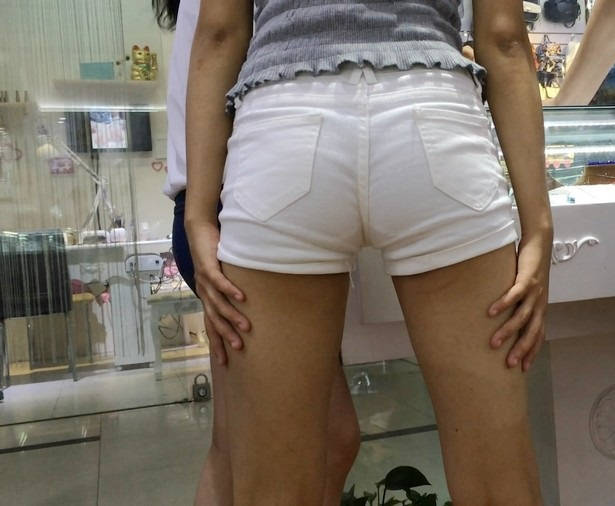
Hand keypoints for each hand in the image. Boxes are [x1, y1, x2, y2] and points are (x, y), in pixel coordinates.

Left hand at [186, 220, 250, 364]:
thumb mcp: (221, 277)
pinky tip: (241, 298)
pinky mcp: (208, 267)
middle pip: (214, 319)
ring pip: (218, 303)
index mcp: (206, 298)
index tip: (225, 361)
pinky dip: (230, 290)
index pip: (210, 325)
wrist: (198, 233)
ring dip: (232, 316)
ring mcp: (204, 281)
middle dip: (226, 335)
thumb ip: (228, 291)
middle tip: (238, 348)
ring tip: (246, 328)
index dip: (216, 343)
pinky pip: (220, 282)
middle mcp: (203, 293)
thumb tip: (246, 304)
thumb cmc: (213, 256)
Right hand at [488, 228, 552, 371]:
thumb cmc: (529, 268)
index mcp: (540, 309)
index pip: (538, 336)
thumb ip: (517, 304)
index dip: (531, 352)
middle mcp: (540, 304)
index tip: (522, 368)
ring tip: (494, 342)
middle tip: (508, 364)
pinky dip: (503, 304)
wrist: (540, 245)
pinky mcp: (527, 279)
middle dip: (520, 349)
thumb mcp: (526, 290)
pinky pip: (515, 295)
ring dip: (508, 331)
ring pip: (522, 317)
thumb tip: (499, 316)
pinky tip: (491, 312)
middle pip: (531, 332)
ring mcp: (535, 292)